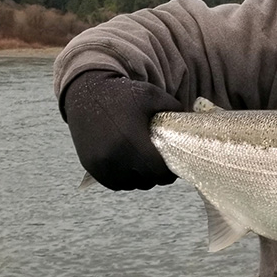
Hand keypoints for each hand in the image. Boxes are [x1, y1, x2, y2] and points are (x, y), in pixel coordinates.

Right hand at [63, 70, 182, 190]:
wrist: (87, 92)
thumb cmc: (124, 94)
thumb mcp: (153, 95)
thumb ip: (175, 109)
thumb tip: (190, 121)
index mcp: (132, 142)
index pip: (158, 173)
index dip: (168, 173)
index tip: (172, 166)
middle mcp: (115, 157)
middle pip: (145, 181)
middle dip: (155, 176)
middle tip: (158, 165)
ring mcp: (101, 164)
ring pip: (129, 185)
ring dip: (139, 178)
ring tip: (143, 165)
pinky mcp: (91, 166)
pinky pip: (114, 183)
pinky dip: (123, 179)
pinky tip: (129, 166)